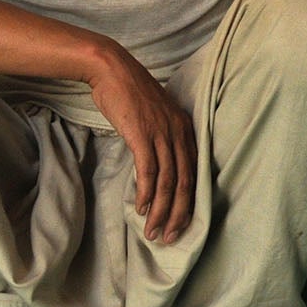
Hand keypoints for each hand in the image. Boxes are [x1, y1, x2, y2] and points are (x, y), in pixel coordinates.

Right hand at [85, 45, 197, 242]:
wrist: (113, 69)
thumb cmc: (131, 94)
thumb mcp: (155, 117)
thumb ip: (161, 140)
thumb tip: (157, 169)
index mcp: (185, 129)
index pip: (194, 174)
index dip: (190, 203)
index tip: (183, 225)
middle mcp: (178, 133)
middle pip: (185, 183)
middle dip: (179, 214)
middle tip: (170, 238)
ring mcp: (161, 133)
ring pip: (168, 182)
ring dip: (161, 211)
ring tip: (152, 231)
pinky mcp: (142, 134)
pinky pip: (148, 171)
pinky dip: (147, 193)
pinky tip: (142, 208)